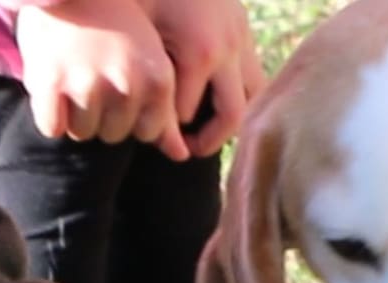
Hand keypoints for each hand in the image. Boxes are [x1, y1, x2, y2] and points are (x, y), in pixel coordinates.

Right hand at [16, 0, 189, 159]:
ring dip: (75, 116)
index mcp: (158, 79)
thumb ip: (165, 113)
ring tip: (74, 78)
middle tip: (92, 77)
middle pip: (114, 135)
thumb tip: (181, 157)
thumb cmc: (115, 29)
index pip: (146, 133)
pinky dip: (49, 116)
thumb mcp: (151, 64)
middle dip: (102, 115)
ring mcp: (87, 82)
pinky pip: (51, 127)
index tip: (120, 87)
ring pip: (83, 133)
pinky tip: (52, 88)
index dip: (130, 116)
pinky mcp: (49, 81)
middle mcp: (127, 83)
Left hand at [139, 0, 265, 157]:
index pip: (185, 114)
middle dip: (207, 140)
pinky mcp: (246, 35)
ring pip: (253, 101)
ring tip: (209, 132)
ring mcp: (242, 43)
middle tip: (186, 149)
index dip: (167, 130)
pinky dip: (242, 97)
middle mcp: (227, 53)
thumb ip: (139, 73)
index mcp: (197, 52)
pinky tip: (219, 103)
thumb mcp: (135, 28)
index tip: (148, 134)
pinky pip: (254, 80)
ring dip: (234, 122)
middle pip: (230, 118)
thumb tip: (133, 118)